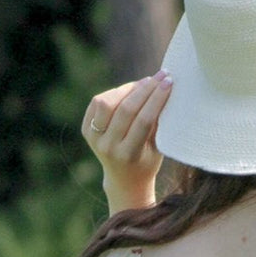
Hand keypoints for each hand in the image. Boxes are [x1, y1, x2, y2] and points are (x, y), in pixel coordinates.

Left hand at [81, 72, 172, 213]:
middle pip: (126, 109)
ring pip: (107, 102)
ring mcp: (94, 139)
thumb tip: (164, 89)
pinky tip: (128, 91)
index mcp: (129, 155)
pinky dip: (114, 94)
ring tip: (144, 84)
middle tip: (160, 75)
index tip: (169, 82)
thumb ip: (157, 123)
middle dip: (145, 89)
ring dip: (127, 89)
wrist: (125, 180)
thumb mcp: (157, 148)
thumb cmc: (147, 162)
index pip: (143, 120)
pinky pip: (98, 103)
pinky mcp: (86, 130)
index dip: (156, 98)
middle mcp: (109, 147)